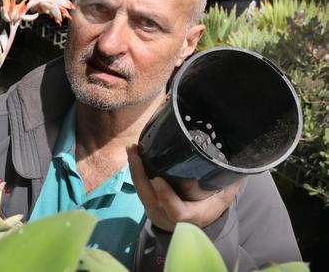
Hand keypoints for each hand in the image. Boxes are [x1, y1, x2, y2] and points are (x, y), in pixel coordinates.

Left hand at [126, 144, 241, 231]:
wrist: (194, 225)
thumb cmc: (210, 208)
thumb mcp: (222, 199)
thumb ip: (229, 183)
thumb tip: (241, 160)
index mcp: (190, 216)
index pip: (175, 211)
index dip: (166, 197)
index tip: (158, 180)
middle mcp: (169, 215)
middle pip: (150, 198)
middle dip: (140, 175)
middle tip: (136, 153)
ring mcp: (156, 211)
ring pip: (141, 192)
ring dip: (135, 169)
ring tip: (132, 148)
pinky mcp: (148, 204)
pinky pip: (139, 188)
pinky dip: (135, 171)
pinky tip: (134, 154)